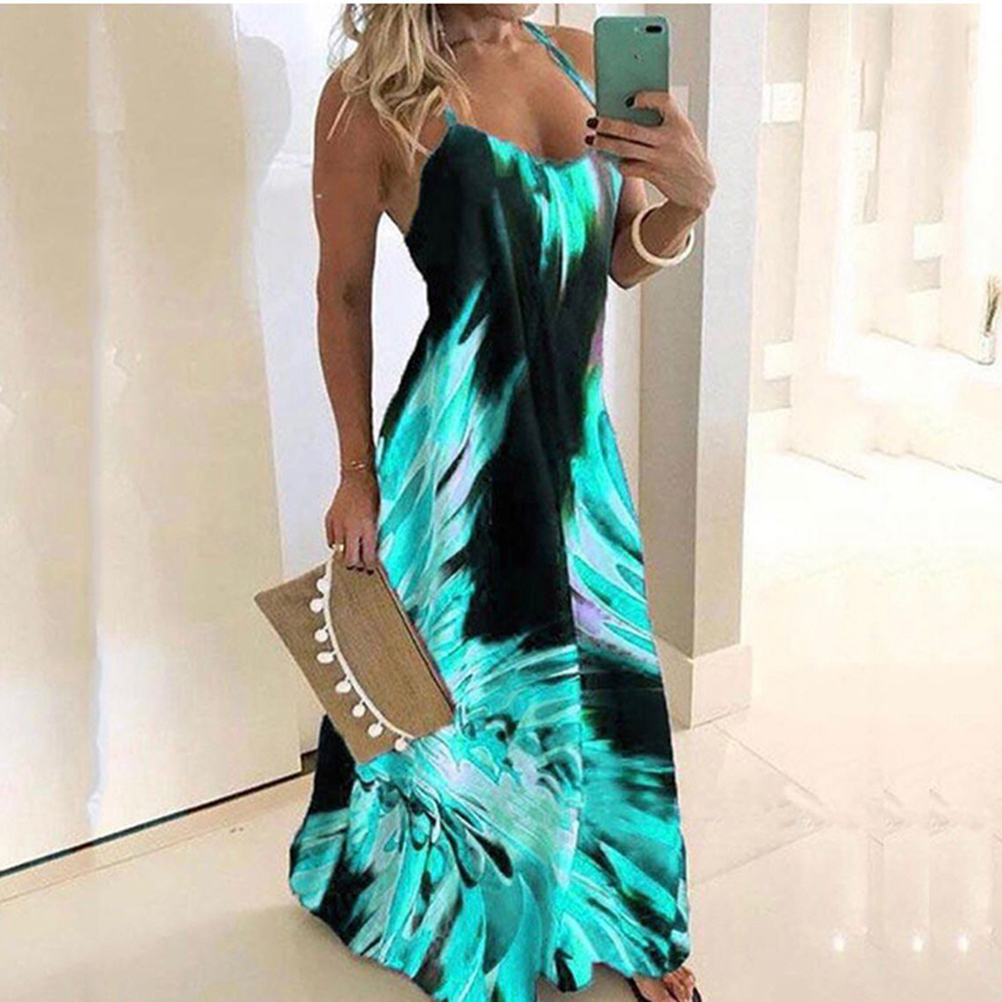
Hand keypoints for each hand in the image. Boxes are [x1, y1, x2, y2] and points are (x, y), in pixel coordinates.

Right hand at [325, 467, 378, 571]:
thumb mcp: (378, 517)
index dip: (370, 566)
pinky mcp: (329, 521)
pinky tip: (343, 540)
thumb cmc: (371, 494)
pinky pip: (331, 541)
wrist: (356, 478)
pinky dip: (337, 544)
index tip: (371, 568)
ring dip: (345, 555)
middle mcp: (351, 528)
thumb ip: (373, 535)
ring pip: (338, 553)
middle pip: (350, 560)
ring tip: (351, 553)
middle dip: (356, 565)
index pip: (367, 556)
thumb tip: (372, 552)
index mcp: (367, 527)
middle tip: (360, 564)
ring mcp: (338, 525)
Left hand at [586, 91, 715, 213]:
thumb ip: (662, 122)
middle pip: (631, 129)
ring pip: (624, 149)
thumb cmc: (685, 155)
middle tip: (592, 120)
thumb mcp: (682, 134)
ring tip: (590, 139)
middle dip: (608, 125)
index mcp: (680, 123)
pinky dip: (617, 162)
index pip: (664, 101)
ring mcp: (660, 159)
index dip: (646, 97)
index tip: (629, 99)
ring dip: (604, 143)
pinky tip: (609, 158)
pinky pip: (628, 167)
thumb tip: (625, 113)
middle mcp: (670, 140)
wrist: (699, 188)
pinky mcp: (654, 175)